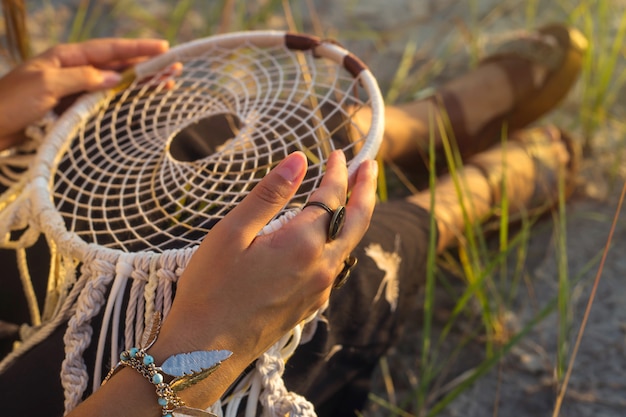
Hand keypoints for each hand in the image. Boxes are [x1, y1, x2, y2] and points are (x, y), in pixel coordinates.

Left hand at [0, 38, 168, 149]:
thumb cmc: (11, 102)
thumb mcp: (47, 84)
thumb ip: (83, 78)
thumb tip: (116, 78)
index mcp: (66, 56)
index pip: (109, 49)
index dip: (137, 49)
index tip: (163, 48)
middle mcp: (73, 69)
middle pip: (116, 64)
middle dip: (146, 66)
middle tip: (174, 69)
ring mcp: (73, 88)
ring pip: (114, 83)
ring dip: (139, 83)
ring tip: (165, 86)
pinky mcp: (71, 107)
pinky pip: (104, 99)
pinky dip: (123, 99)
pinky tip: (137, 101)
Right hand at [154, 150, 377, 405]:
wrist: (205, 353)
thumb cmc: (210, 289)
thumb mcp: (232, 234)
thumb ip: (270, 194)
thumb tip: (299, 159)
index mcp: (302, 245)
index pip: (332, 198)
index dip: (338, 172)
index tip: (339, 153)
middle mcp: (321, 268)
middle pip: (357, 221)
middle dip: (365, 190)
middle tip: (369, 167)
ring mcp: (320, 290)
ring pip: (349, 245)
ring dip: (356, 216)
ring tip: (354, 195)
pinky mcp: (312, 305)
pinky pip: (336, 266)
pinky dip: (341, 241)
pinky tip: (330, 236)